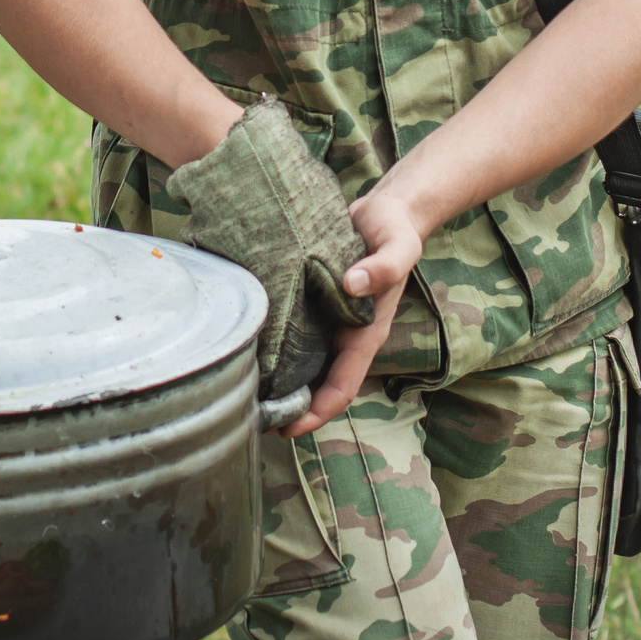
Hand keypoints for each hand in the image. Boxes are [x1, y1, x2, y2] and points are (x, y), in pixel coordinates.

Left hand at [169, 100, 373, 403]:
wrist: (388, 211)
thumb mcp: (398, 246)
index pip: (343, 385)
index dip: (318, 412)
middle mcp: (347, 334)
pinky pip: (294, 335)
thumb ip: (383, 266)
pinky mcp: (315, 304)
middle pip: (318, 385)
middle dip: (292, 408)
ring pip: (303, 364)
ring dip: (280, 383)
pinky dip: (275, 348)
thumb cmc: (395, 232)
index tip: (289, 427)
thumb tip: (354, 284)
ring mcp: (331, 322)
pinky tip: (247, 347)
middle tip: (252, 420)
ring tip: (242, 392)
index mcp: (368, 332)